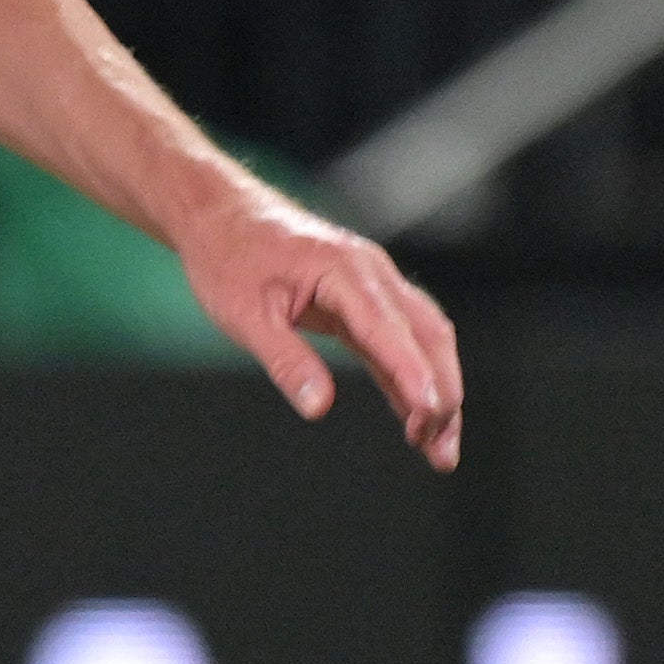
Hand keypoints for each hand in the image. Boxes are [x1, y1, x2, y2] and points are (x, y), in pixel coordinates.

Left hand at [180, 187, 464, 468]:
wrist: (219, 213)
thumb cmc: (227, 256)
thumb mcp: (244, 315)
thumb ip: (285, 360)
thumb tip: (318, 406)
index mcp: (343, 270)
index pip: (390, 328)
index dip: (414, 374)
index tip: (430, 415)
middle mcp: (371, 273)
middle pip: (427, 335)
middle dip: (444, 393)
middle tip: (442, 451)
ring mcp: (372, 283)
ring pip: (423, 338)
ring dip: (438, 389)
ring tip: (439, 447)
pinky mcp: (363, 298)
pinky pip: (398, 340)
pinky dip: (411, 378)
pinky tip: (415, 415)